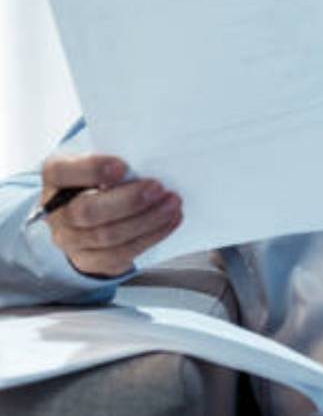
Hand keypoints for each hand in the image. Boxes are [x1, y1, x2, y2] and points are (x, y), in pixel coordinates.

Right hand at [40, 154, 181, 277]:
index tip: (123, 166)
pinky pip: (120, 253)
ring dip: (146, 220)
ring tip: (173, 204)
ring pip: (107, 236)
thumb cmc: (103, 175)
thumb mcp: (103, 158)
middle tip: (158, 188)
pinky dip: (150, 236)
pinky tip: (170, 221)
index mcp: (56, 177)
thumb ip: (119, 155)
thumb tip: (152, 157)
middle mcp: (57, 211)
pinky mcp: (89, 260)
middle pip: (87, 211)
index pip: (62, 172)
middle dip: (128, 201)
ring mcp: (70, 239)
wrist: (93, 209)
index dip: (92, 169)